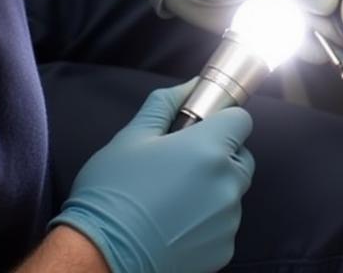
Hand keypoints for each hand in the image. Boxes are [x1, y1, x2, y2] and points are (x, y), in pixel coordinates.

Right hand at [50, 82, 254, 272]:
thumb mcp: (131, 137)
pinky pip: (225, 223)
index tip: (202, 129)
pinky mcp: (223, 249)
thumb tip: (190, 86)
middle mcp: (226, 183)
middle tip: (182, 164)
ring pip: (232, 191)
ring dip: (214, 188)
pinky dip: (208, 220)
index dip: (222, 120)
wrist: (101, 258)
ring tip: (174, 196)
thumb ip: (165, 104)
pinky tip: (176, 222)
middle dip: (220, 154)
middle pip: (241, 156)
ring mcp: (227, 220)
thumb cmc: (112, 195)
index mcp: (208, 149)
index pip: (240, 120)